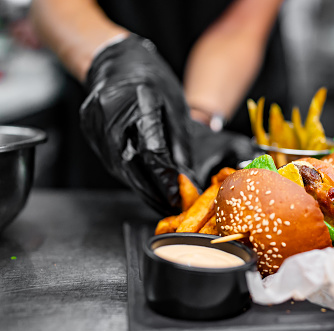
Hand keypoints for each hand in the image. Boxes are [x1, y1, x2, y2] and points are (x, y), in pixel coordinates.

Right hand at [80, 35, 257, 214]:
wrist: (113, 60)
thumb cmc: (149, 78)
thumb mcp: (174, 105)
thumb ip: (179, 143)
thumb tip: (186, 178)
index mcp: (137, 100)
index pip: (151, 149)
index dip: (165, 178)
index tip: (178, 197)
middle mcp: (110, 114)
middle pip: (130, 164)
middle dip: (153, 191)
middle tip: (171, 209)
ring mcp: (94, 124)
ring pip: (119, 167)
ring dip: (141, 188)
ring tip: (161, 203)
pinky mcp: (89, 132)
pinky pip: (111, 161)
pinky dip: (129, 176)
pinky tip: (144, 186)